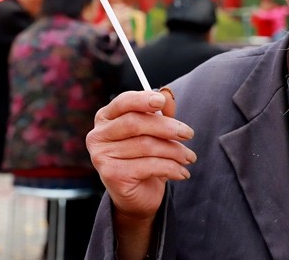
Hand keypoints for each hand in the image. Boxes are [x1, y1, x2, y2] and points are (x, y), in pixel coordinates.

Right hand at [87, 89, 195, 256]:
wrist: (138, 195)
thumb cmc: (145, 157)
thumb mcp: (155, 132)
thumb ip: (160, 112)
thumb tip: (168, 94)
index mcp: (106, 118)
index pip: (123, 102)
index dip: (142, 99)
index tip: (162, 101)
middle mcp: (99, 135)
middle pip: (135, 123)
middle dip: (167, 127)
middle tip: (189, 134)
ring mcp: (102, 156)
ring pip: (146, 145)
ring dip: (175, 151)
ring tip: (189, 157)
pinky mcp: (112, 175)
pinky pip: (149, 165)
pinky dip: (171, 168)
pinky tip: (182, 172)